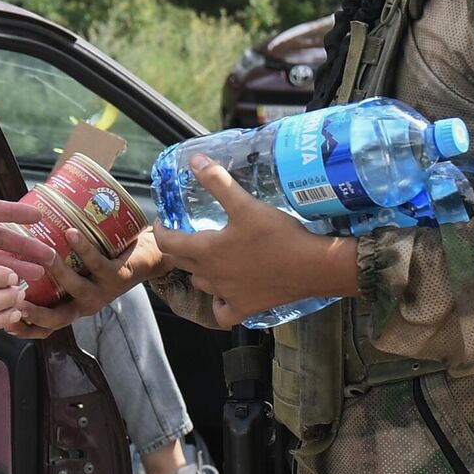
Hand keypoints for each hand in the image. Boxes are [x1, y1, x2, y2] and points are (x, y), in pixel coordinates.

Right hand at [4, 226, 171, 337]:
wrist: (148, 256)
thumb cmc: (104, 259)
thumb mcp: (75, 269)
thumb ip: (48, 263)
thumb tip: (12, 239)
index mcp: (71, 305)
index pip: (44, 327)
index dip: (24, 330)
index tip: (3, 321)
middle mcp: (84, 304)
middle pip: (56, 320)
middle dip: (33, 314)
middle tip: (14, 300)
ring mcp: (101, 292)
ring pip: (75, 289)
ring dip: (57, 272)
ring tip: (43, 255)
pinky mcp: (116, 276)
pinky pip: (96, 262)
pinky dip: (83, 248)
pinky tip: (71, 233)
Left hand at [153, 156, 358, 327]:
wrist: (312, 267)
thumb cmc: (277, 235)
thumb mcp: (245, 204)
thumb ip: (218, 182)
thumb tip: (195, 161)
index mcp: (206, 250)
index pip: (168, 243)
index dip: (161, 231)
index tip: (162, 223)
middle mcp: (211, 275)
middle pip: (181, 263)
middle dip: (177, 248)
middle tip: (182, 235)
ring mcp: (227, 294)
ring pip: (201, 284)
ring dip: (198, 271)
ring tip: (206, 258)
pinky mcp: (246, 308)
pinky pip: (222, 312)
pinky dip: (219, 303)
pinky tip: (224, 293)